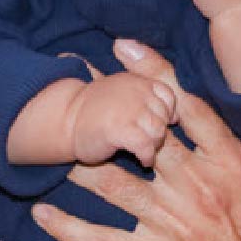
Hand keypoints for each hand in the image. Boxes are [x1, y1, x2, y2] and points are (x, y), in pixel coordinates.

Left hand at [31, 44, 240, 240]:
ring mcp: (169, 223)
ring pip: (111, 181)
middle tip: (75, 81)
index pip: (188, 106)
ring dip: (78, 159)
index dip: (154, 74)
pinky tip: (41, 214)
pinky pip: (99, 239)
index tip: (126, 49)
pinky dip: (67, 226)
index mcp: (234, 165)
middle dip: (106, 106)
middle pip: (141, 133)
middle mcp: (196, 187)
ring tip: (51, 137)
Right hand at [62, 62, 179, 164]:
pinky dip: (147, 156)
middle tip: (147, 141)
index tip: (157, 125)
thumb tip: (177, 117)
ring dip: (154, 145)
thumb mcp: (122, 93)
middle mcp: (135, 91)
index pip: (168, 95)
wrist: (64, 120)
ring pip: (158, 132)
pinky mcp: (120, 129)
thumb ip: (148, 98)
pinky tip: (142, 160)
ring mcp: (128, 109)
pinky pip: (146, 146)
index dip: (167, 113)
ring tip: (145, 151)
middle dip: (159, 131)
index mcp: (136, 80)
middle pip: (164, 116)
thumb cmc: (94, 112)